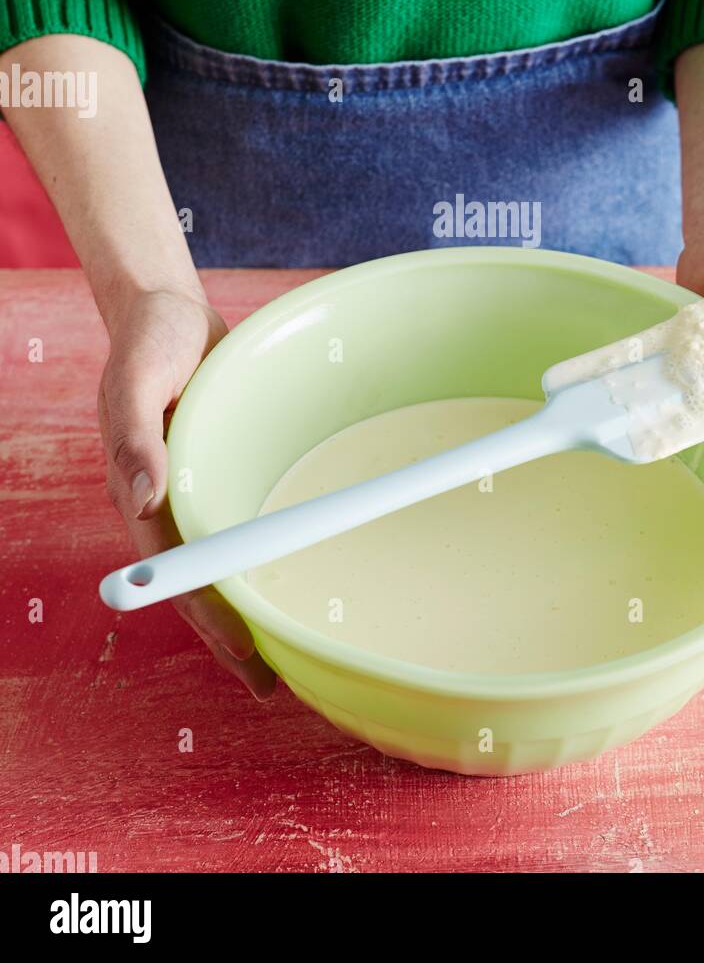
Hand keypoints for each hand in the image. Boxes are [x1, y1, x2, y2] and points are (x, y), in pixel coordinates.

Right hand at [98, 287, 275, 699]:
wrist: (167, 309)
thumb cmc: (149, 339)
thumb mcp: (136, 378)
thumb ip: (134, 437)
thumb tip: (143, 500)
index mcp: (140, 487)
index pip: (179, 569)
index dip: (208, 615)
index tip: (242, 653)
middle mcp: (165, 499)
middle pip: (201, 579)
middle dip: (230, 632)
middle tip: (270, 681)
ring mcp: (192, 487)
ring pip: (222, 559)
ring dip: (247, 603)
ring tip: (282, 650)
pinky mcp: (216, 468)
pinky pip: (238, 521)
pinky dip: (257, 556)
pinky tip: (282, 574)